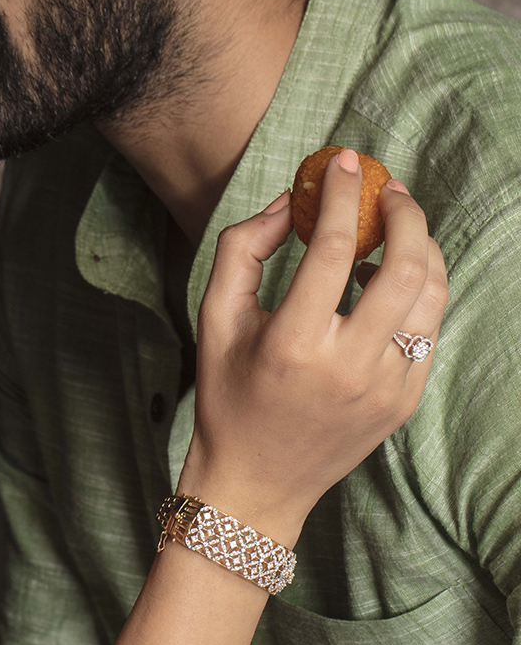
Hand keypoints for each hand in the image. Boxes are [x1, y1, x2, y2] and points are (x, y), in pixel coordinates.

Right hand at [177, 149, 447, 545]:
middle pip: (405, 267)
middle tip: (388, 189)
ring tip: (395, 230)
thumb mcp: (214, 319)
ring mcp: (385, 389)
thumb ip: (243, 250)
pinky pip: (429, 330)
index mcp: (292, 345)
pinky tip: (388, 282)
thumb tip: (291, 203)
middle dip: (404, 214)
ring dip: (420, 249)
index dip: (342, 195)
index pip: (335, 250)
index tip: (343, 162)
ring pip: (430, 296)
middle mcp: (347, 368)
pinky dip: (418, 293)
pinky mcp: (405, 403)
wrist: (255, 482)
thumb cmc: (227, 396)